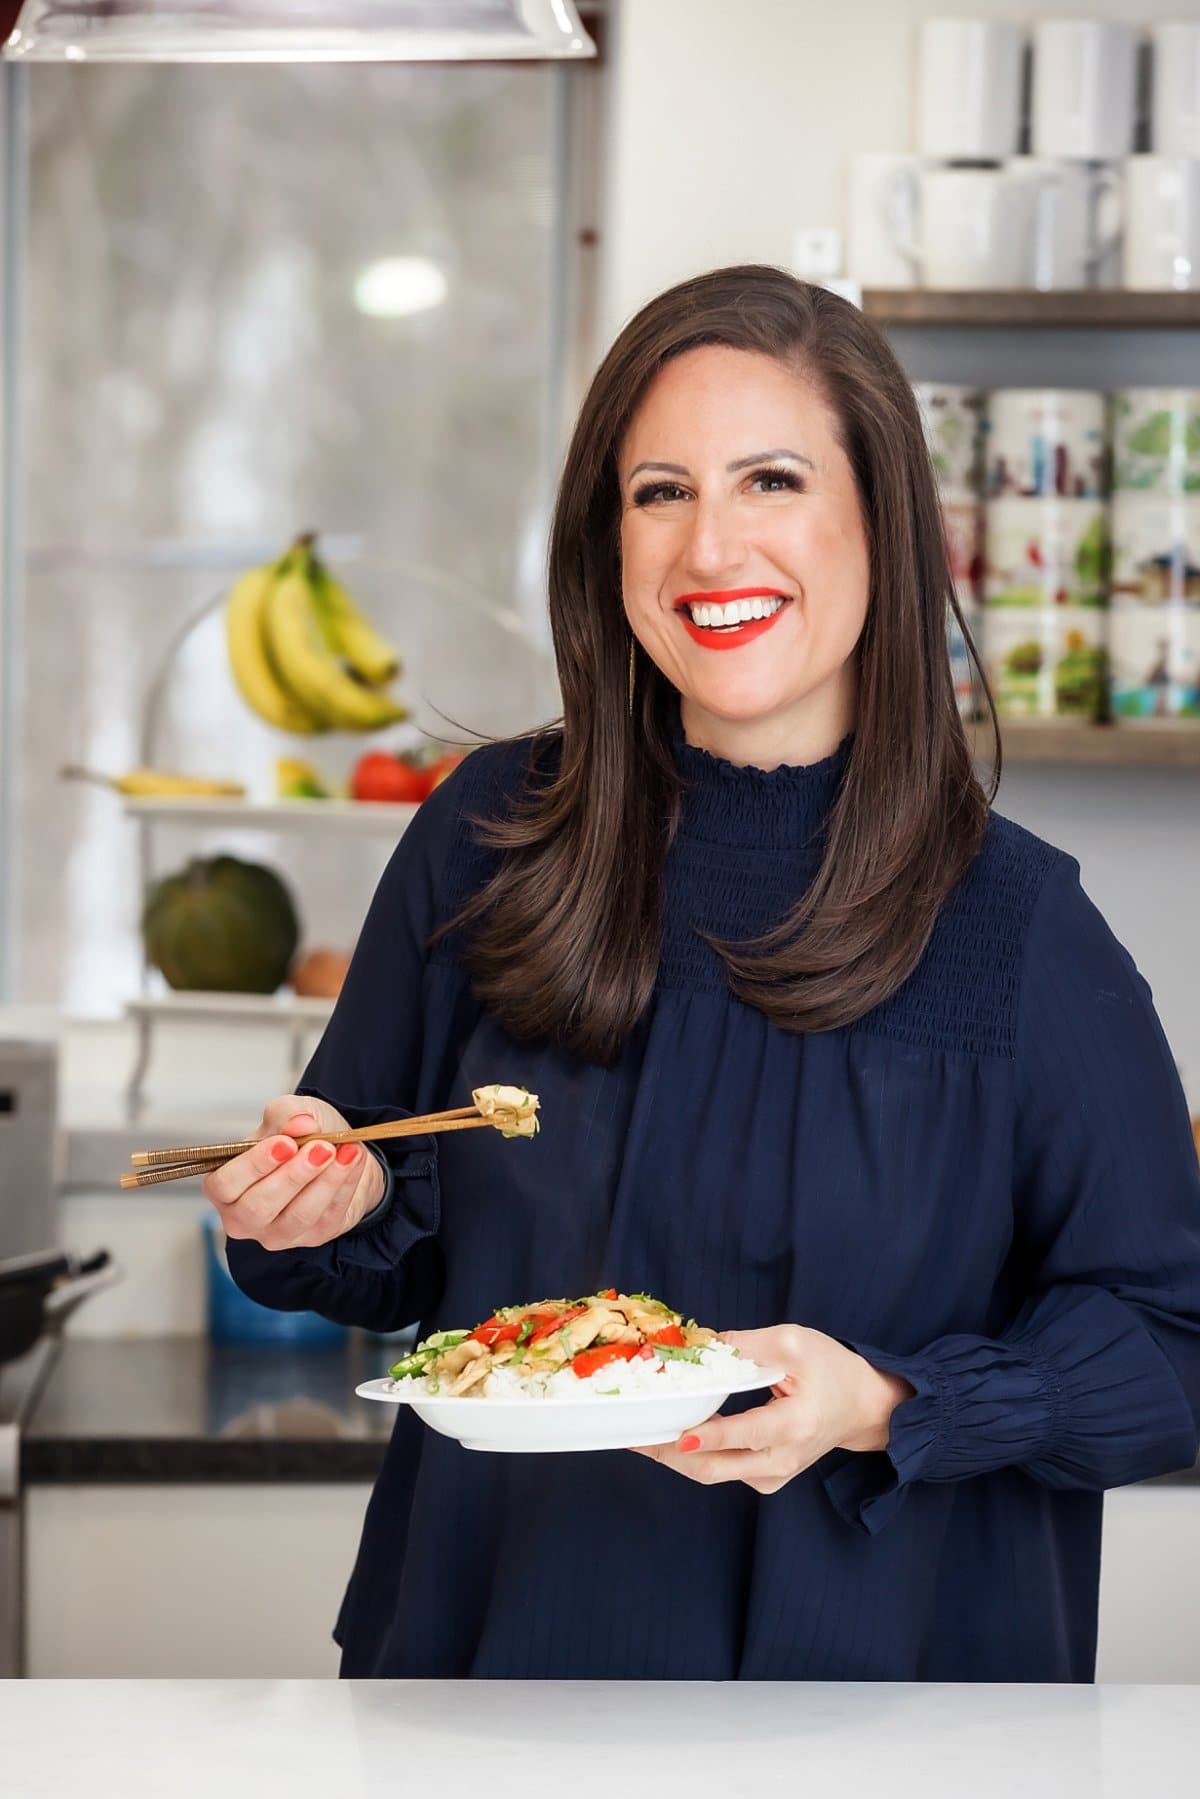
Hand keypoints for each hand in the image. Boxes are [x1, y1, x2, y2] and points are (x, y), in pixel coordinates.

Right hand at [201, 1093, 385, 1251]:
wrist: (337, 1152)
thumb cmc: (300, 1137)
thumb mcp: (290, 1113)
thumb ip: (289, 1114)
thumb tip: (300, 1122)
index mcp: (225, 1187)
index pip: (224, 1185)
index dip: (253, 1166)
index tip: (285, 1143)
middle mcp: (244, 1217)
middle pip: (259, 1207)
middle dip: (293, 1175)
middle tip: (321, 1147)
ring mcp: (278, 1233)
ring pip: (298, 1215)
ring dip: (325, 1181)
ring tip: (344, 1151)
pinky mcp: (313, 1237)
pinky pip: (329, 1216)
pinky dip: (344, 1185)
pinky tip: (354, 1160)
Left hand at [630, 1324, 913, 1495]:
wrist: (862, 1406)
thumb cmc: (832, 1370)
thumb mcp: (794, 1342)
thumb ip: (746, 1345)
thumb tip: (701, 1344)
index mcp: (794, 1425)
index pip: (741, 1435)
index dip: (705, 1436)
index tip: (674, 1433)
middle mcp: (782, 1460)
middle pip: (715, 1467)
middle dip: (669, 1452)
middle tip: (632, 1434)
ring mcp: (773, 1476)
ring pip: (712, 1473)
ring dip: (674, 1456)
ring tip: (638, 1434)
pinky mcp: (765, 1478)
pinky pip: (721, 1471)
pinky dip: (693, 1456)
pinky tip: (669, 1435)